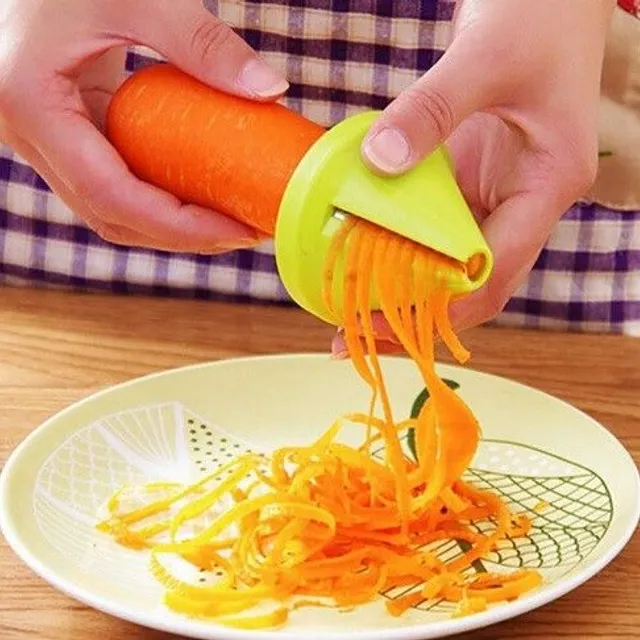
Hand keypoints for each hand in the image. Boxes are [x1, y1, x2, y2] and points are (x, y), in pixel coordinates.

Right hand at [0, 0, 287, 251]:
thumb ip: (203, 43)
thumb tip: (272, 90)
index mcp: (31, 104)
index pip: (108, 194)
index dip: (176, 226)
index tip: (235, 230)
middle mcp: (26, 134)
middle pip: (110, 215)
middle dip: (180, 235)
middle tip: (243, 231)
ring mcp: (42, 140)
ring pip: (109, 209)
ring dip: (170, 226)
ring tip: (229, 220)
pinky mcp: (65, 135)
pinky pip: (112, 183)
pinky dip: (156, 198)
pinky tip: (199, 193)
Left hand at [334, 0, 614, 354]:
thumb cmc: (535, 16)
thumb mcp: (483, 56)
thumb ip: (431, 109)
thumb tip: (378, 163)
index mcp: (547, 184)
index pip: (497, 267)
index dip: (443, 306)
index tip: (385, 321)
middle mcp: (524, 202)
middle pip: (474, 283)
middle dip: (418, 316)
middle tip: (356, 337)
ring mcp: (496, 195)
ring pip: (452, 266)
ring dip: (406, 293)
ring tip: (350, 315)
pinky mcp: (470, 182)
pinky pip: (434, 231)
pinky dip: (400, 252)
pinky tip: (363, 264)